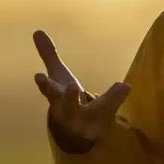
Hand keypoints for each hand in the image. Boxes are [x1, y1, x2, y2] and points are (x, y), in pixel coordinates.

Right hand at [32, 30, 130, 149]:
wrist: (76, 132)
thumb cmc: (66, 98)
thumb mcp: (59, 76)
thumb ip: (49, 55)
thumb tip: (37, 31)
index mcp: (57, 99)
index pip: (49, 91)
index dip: (45, 84)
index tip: (38, 76)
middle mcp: (70, 111)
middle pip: (67, 106)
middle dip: (68, 98)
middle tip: (72, 87)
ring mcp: (87, 120)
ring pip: (94, 113)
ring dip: (104, 102)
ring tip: (119, 87)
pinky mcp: (102, 124)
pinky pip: (110, 112)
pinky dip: (117, 99)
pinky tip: (125, 86)